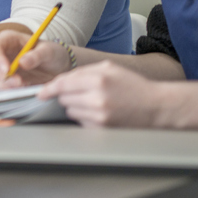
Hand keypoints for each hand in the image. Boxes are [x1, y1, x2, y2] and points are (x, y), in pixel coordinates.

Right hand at [0, 29, 71, 88]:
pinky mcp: (4, 79)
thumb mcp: (49, 52)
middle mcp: (2, 52)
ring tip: (21, 86)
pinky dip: (4, 89)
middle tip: (18, 82)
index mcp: (9, 39)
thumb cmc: (52, 55)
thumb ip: (36, 55)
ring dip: (1, 84)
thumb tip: (21, 62)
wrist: (58, 69)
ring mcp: (1, 66)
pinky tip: (20, 89)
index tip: (7, 70)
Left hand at [38, 61, 168, 127]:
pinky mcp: (103, 129)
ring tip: (93, 101)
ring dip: (75, 106)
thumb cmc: (133, 85)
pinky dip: (85, 117)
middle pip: (64, 99)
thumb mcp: (109, 68)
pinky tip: (98, 111)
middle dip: (66, 95)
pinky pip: (81, 122)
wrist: (157, 107)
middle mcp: (97, 99)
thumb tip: (59, 80)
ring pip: (70, 111)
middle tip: (81, 93)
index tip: (41, 93)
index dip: (48, 89)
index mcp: (98, 79)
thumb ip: (82, 71)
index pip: (62, 84)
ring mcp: (100, 116)